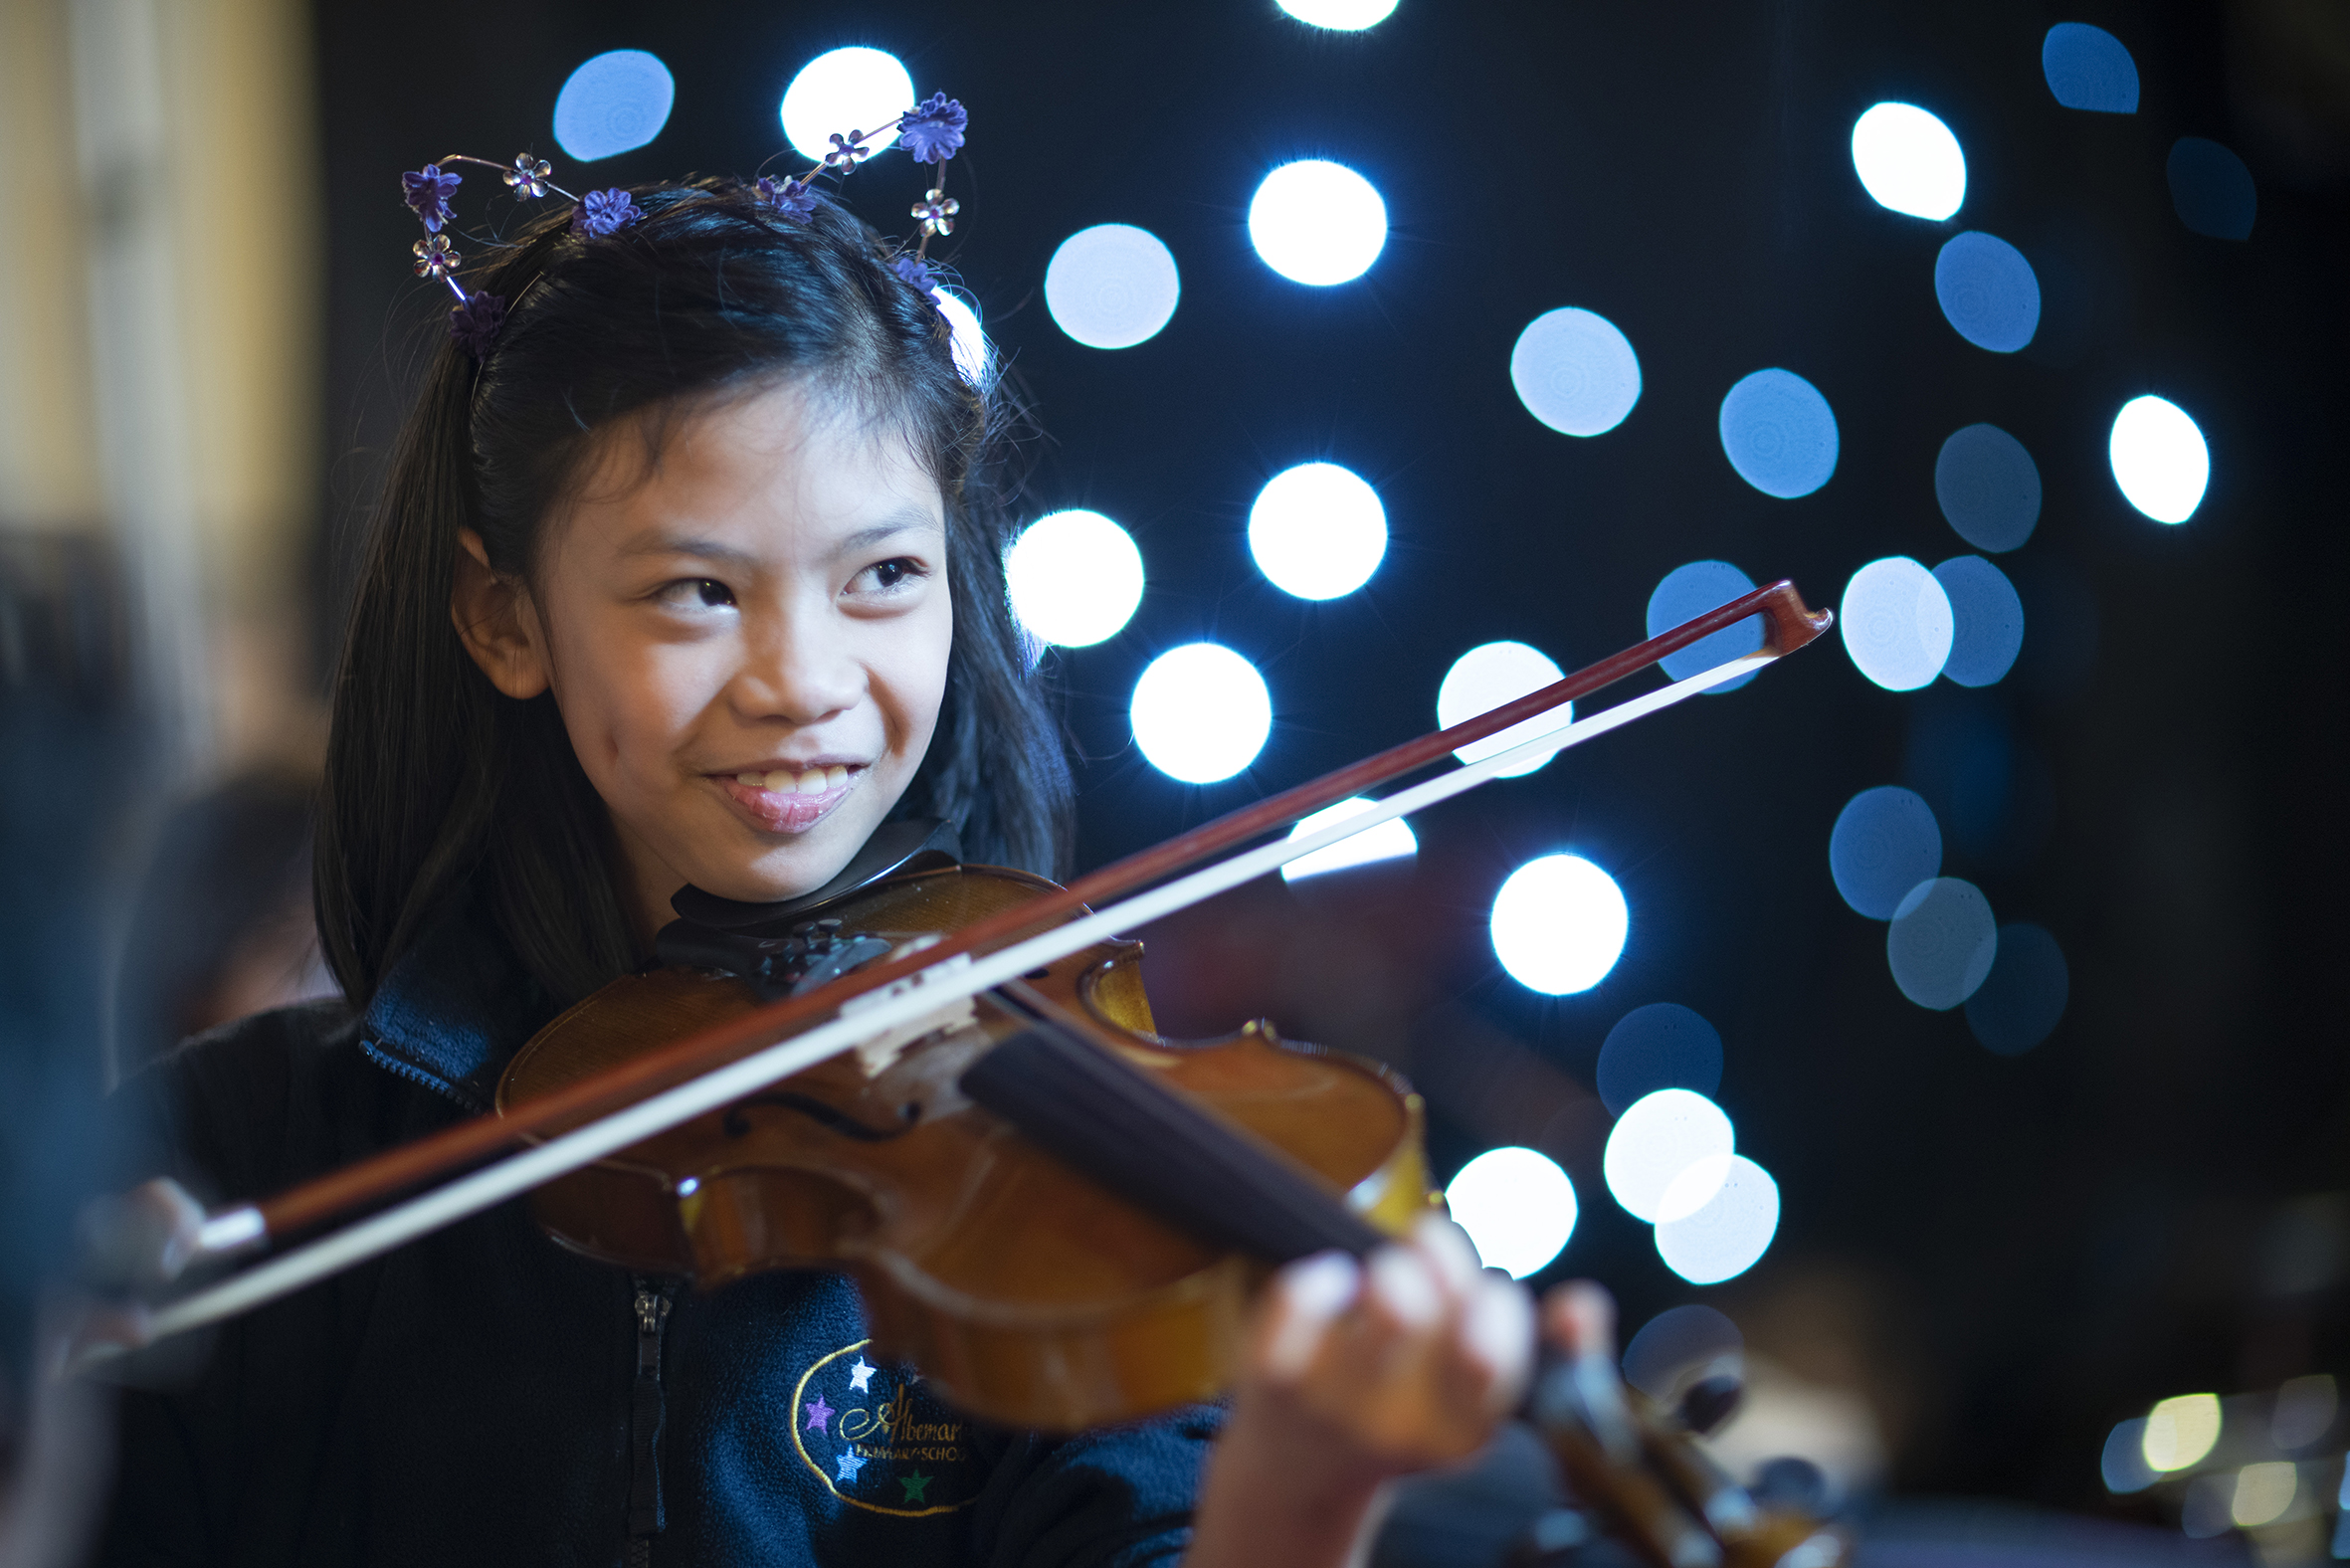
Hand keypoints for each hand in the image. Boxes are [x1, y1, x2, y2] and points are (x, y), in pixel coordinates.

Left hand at [1185, 1215, 1534, 1567]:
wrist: (1300, 1473)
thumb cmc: (1403, 1411)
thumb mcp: (1476, 1399)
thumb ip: (1547, 1351)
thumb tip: (1584, 1306)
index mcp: (1463, 1432)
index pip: (1495, 1353)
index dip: (1494, 1302)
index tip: (1480, 1295)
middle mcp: (1403, 1426)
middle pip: (1436, 1309)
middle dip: (1442, 1257)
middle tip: (1429, 1257)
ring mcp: (1335, 1403)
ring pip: (1385, 1295)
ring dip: (1393, 1260)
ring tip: (1387, 1273)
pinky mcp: (1275, 1379)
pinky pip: (1301, 1299)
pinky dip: (1321, 1274)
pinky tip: (1333, 1281)